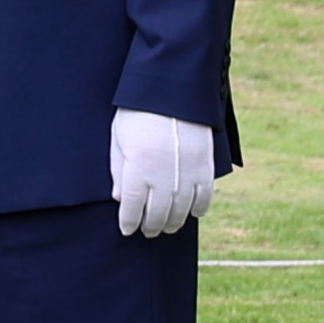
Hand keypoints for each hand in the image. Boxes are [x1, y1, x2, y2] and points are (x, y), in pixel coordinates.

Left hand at [110, 110, 212, 238]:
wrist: (173, 90)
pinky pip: (204, 197)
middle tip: (148, 232)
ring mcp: (187, 173)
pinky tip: (192, 213)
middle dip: (151, 226)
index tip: (127, 230)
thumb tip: (120, 199)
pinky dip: (198, 209)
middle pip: (157, 214)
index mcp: (137, 168)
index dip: (129, 223)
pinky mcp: (205, 166)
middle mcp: (162, 176)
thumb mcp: (119, 138)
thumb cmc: (138, 111)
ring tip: (167, 227)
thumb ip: (118, 170)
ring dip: (174, 222)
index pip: (132, 208)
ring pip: (181, 211)